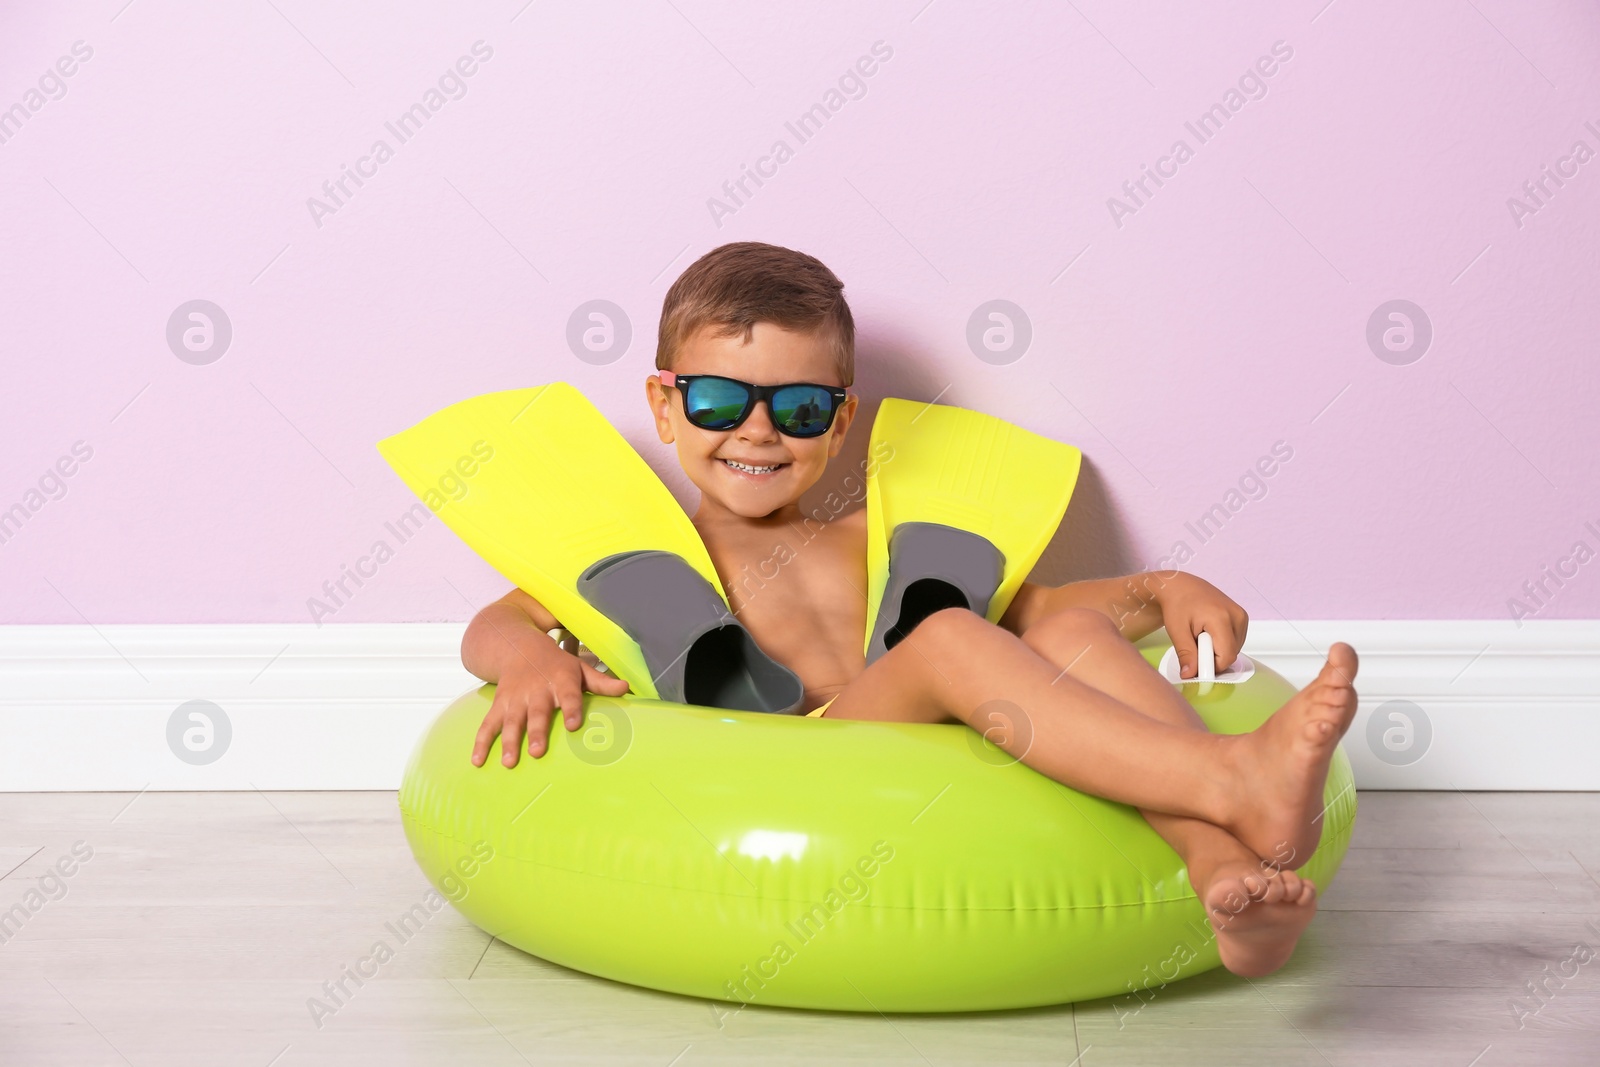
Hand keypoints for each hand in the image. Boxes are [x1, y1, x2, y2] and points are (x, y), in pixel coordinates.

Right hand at [471, 637, 630, 767]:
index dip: (571, 708)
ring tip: (509, 762)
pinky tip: (476, 761)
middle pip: (537, 712)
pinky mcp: (499, 704)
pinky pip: (488, 724)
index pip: (569, 695)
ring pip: (511, 720)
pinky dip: (481, 742)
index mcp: (561, 680)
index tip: (573, 725)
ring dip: (509, 741)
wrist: (517, 645)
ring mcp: (515, 698)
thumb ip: (601, 682)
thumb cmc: (555, 663)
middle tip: (536, 752)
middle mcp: (537, 690)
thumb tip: (627, 689)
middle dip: (536, 731)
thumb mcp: (579, 667)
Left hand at [1156, 572, 1248, 678]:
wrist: (1180, 586)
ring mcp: (1241, 616)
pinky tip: (1208, 633)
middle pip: (1231, 654)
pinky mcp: (1241, 617)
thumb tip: (1190, 675)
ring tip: (1200, 637)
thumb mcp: (1177, 631)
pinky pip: (1235, 641)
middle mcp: (1236, 616)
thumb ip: (1186, 654)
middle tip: (1194, 646)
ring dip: (1217, 650)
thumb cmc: (1177, 604)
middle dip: (1212, 657)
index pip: (1226, 656)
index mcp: (1221, 618)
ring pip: (1234, 649)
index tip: (1195, 665)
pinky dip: (1222, 643)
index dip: (1211, 666)